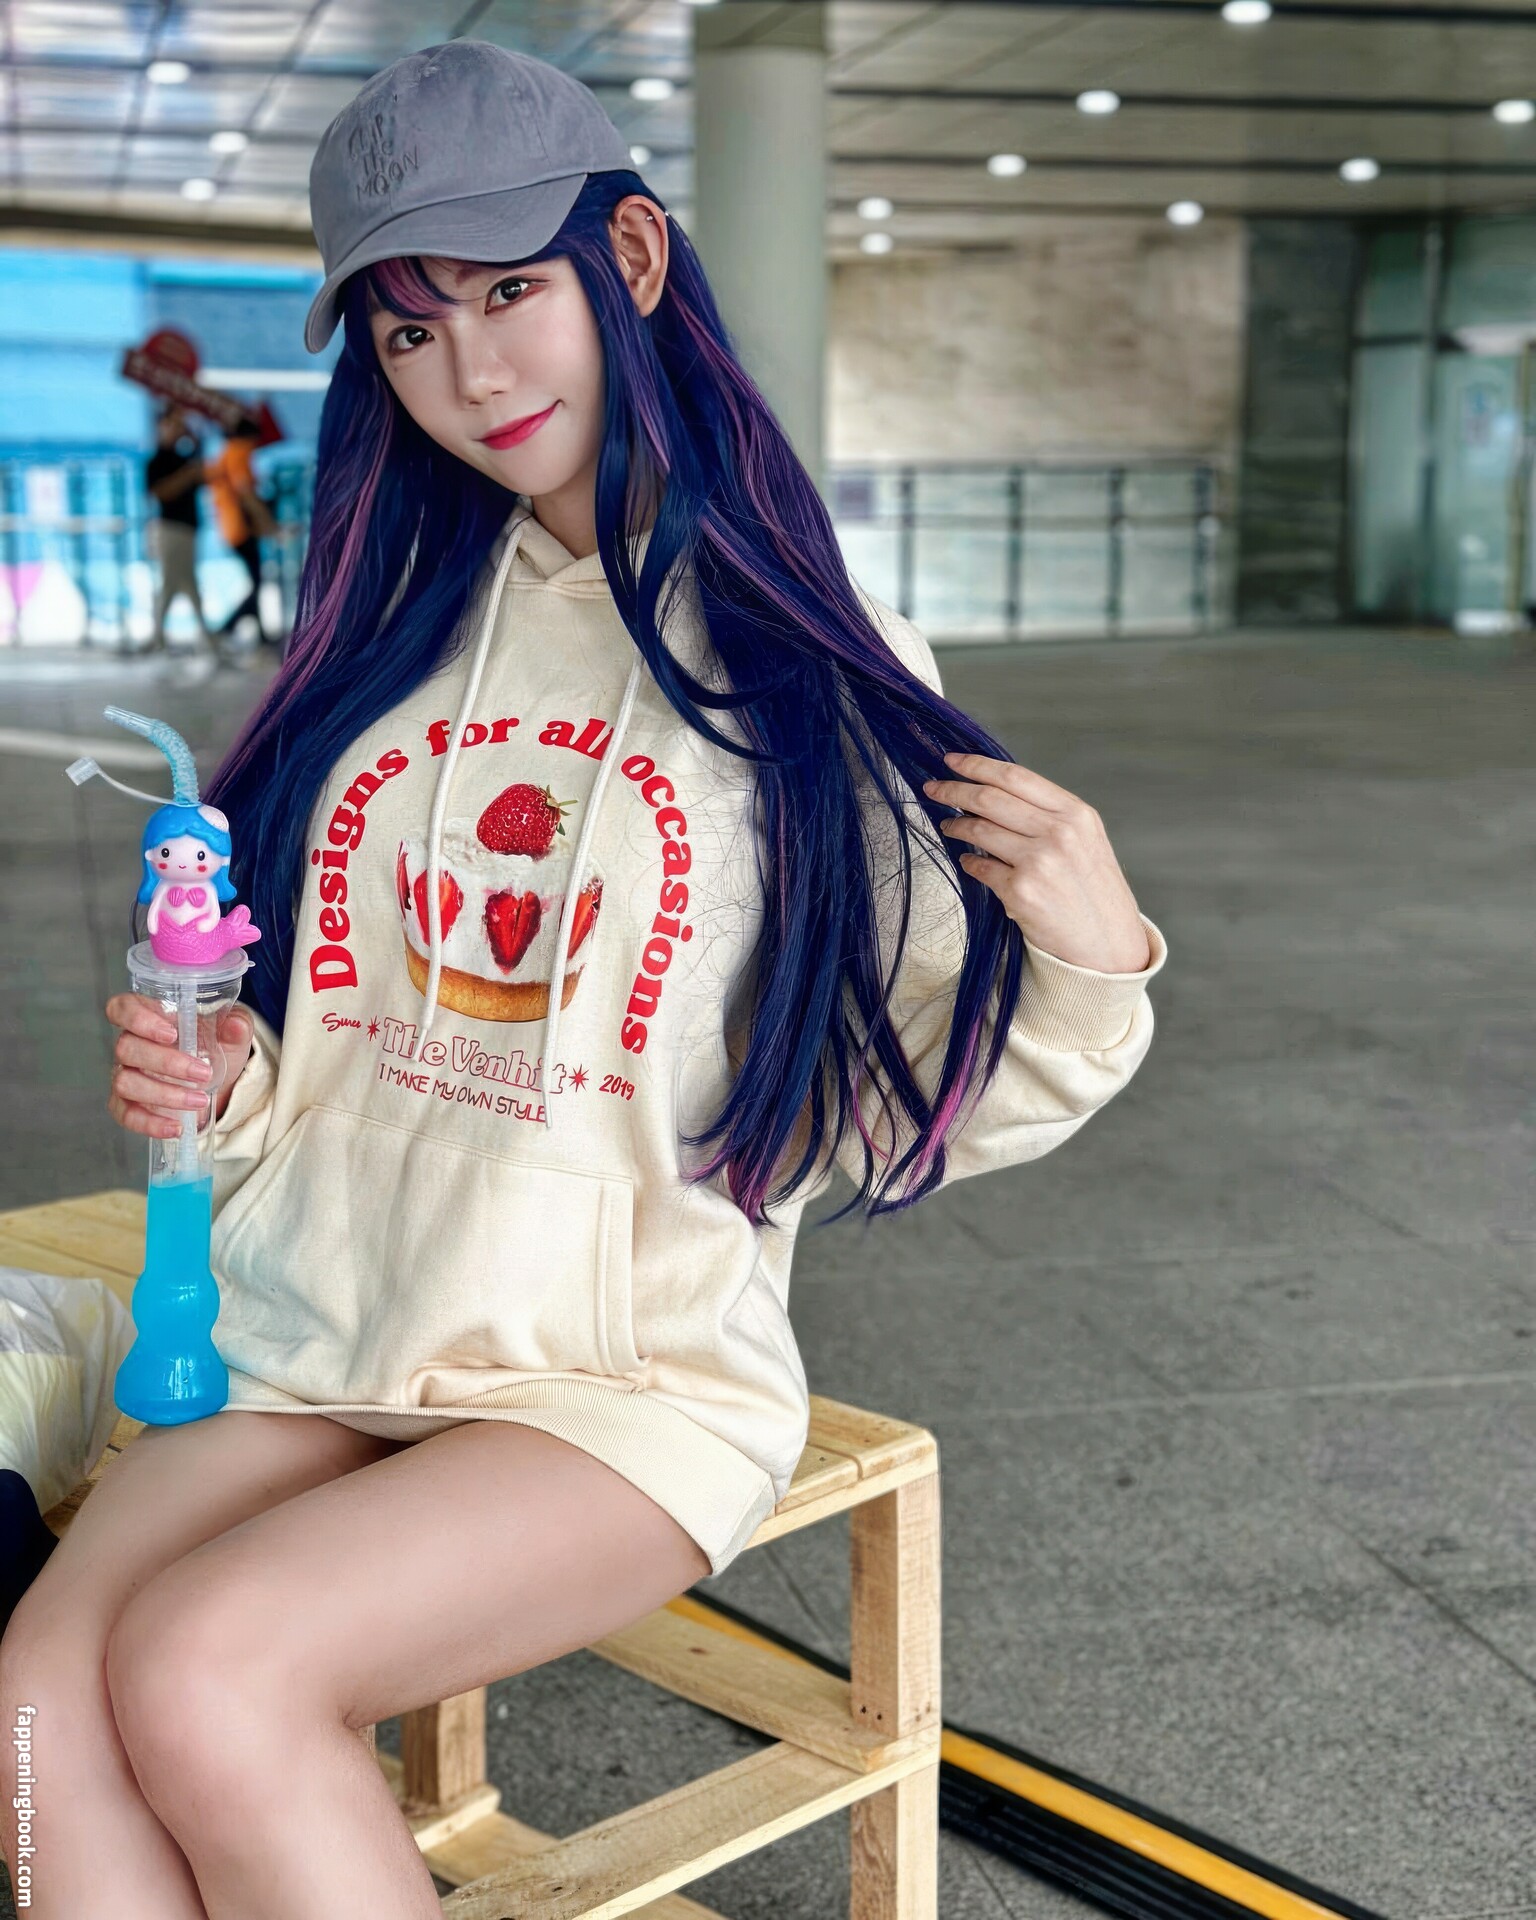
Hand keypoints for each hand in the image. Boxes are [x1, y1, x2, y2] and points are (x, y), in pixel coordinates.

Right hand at [105, 994, 254, 1138]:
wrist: (218, 1082)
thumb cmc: (216, 1048)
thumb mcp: (231, 1034)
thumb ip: (235, 1026)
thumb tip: (236, 1025)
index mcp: (150, 1017)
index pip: (122, 1008)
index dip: (137, 1018)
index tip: (170, 1033)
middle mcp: (130, 1044)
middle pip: (126, 1048)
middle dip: (167, 1063)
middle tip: (204, 1073)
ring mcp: (125, 1074)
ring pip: (125, 1082)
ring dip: (164, 1094)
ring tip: (200, 1099)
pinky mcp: (126, 1103)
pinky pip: (126, 1114)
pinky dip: (150, 1123)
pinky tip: (176, 1127)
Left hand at [922, 752, 1151, 973]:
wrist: (1109, 947)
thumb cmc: (1095, 894)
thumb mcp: (1087, 842)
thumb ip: (1049, 817)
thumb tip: (995, 795)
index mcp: (1076, 814)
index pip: (1015, 777)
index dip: (977, 765)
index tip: (952, 760)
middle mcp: (1059, 833)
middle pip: (990, 798)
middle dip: (954, 790)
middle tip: (933, 788)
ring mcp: (1039, 862)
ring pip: (979, 830)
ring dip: (957, 825)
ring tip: (949, 825)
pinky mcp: (1021, 892)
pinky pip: (980, 867)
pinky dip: (970, 863)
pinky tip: (969, 862)